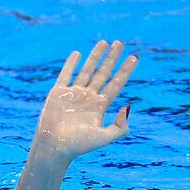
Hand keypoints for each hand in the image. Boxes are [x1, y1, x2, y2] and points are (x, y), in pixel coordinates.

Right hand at [30, 40, 136, 162]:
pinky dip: (71, 64)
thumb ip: (120, 126)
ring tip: (104, 42)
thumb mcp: (104, 138)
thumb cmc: (79, 145)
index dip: (125, 71)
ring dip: (96, 56)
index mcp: (100, 106)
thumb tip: (128, 106)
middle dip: (112, 58)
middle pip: (103, 73)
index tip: (134, 57)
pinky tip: (78, 54)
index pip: (116, 84)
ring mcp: (74, 94)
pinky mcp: (58, 93)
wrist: (55, 147)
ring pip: (87, 70)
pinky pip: (66, 74)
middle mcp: (89, 97)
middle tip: (120, 43)